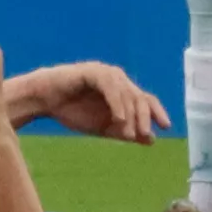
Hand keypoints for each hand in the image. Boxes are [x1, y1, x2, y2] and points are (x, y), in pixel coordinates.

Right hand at [33, 61, 167, 145]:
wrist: (45, 101)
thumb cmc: (73, 111)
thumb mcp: (104, 127)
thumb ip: (125, 132)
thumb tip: (152, 139)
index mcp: (122, 91)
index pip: (146, 99)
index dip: (157, 112)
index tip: (166, 127)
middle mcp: (117, 79)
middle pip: (139, 97)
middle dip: (143, 117)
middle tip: (143, 135)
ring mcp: (105, 73)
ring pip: (127, 93)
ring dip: (130, 114)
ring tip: (128, 134)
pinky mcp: (93, 72)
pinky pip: (110, 87)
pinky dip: (117, 103)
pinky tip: (118, 119)